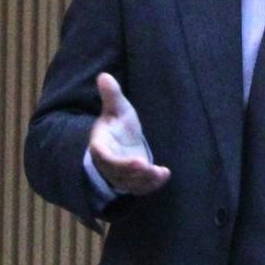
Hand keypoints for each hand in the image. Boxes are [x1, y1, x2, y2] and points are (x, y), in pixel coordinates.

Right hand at [88, 73, 170, 195]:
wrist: (121, 142)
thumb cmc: (117, 124)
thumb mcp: (116, 108)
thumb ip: (111, 95)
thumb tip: (104, 76)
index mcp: (100, 145)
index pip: (101, 155)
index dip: (112, 159)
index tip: (125, 157)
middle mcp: (108, 164)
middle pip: (116, 172)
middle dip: (130, 171)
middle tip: (145, 166)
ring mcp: (120, 175)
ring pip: (129, 183)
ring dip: (144, 180)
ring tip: (159, 173)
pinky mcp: (132, 182)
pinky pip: (140, 188)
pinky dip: (152, 185)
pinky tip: (164, 175)